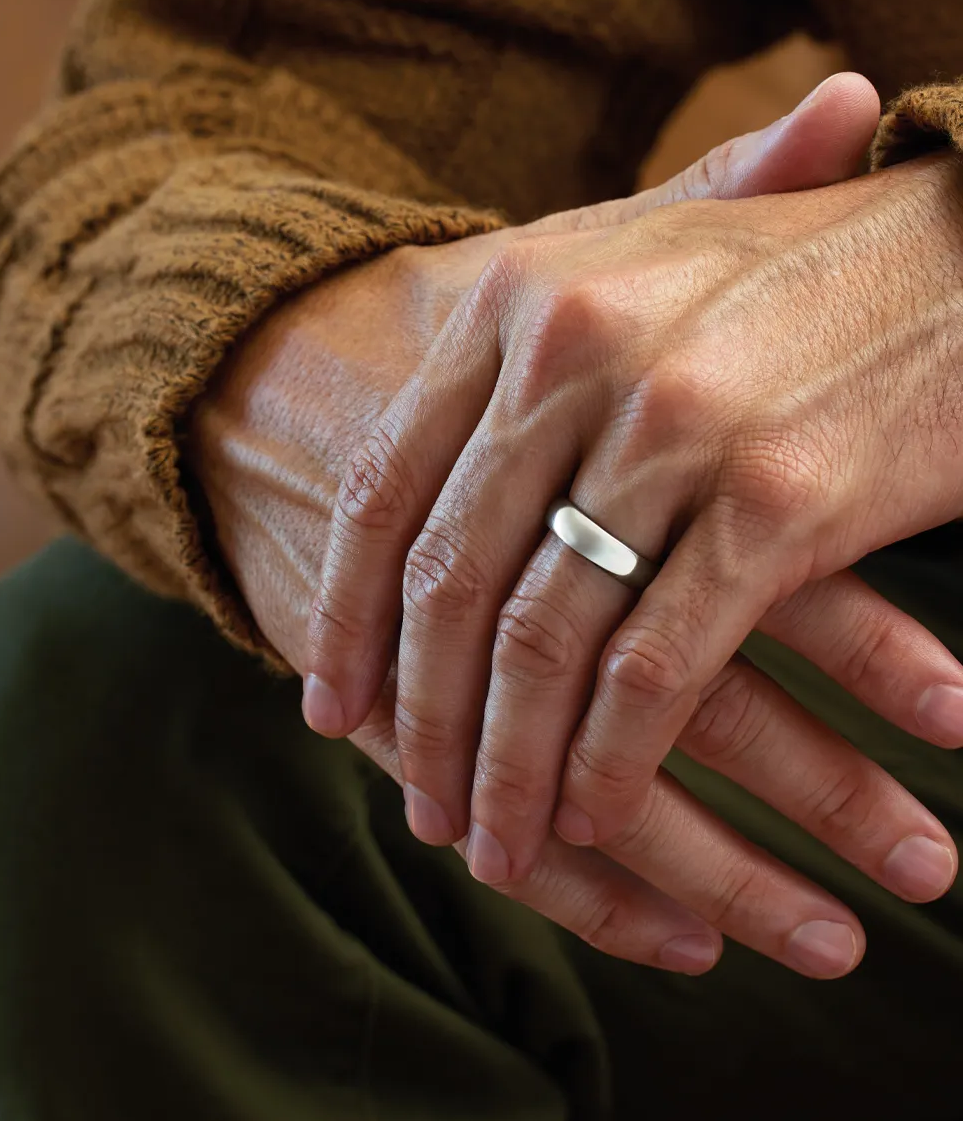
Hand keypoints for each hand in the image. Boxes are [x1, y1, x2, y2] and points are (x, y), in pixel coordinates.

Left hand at [197, 73, 886, 975]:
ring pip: (544, 642)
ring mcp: (676, 426)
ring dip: (509, 768)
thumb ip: (520, 361)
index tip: (331, 710)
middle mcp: (577, 352)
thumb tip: (412, 499)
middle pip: (454, 581)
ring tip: (493, 843)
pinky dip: (610, 762)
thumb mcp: (629, 276)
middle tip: (421, 808)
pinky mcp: (777, 502)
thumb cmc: (788, 281)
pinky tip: (592, 815)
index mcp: (519, 298)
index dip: (347, 617)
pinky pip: (652, 670)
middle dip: (426, 720)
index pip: (388, 491)